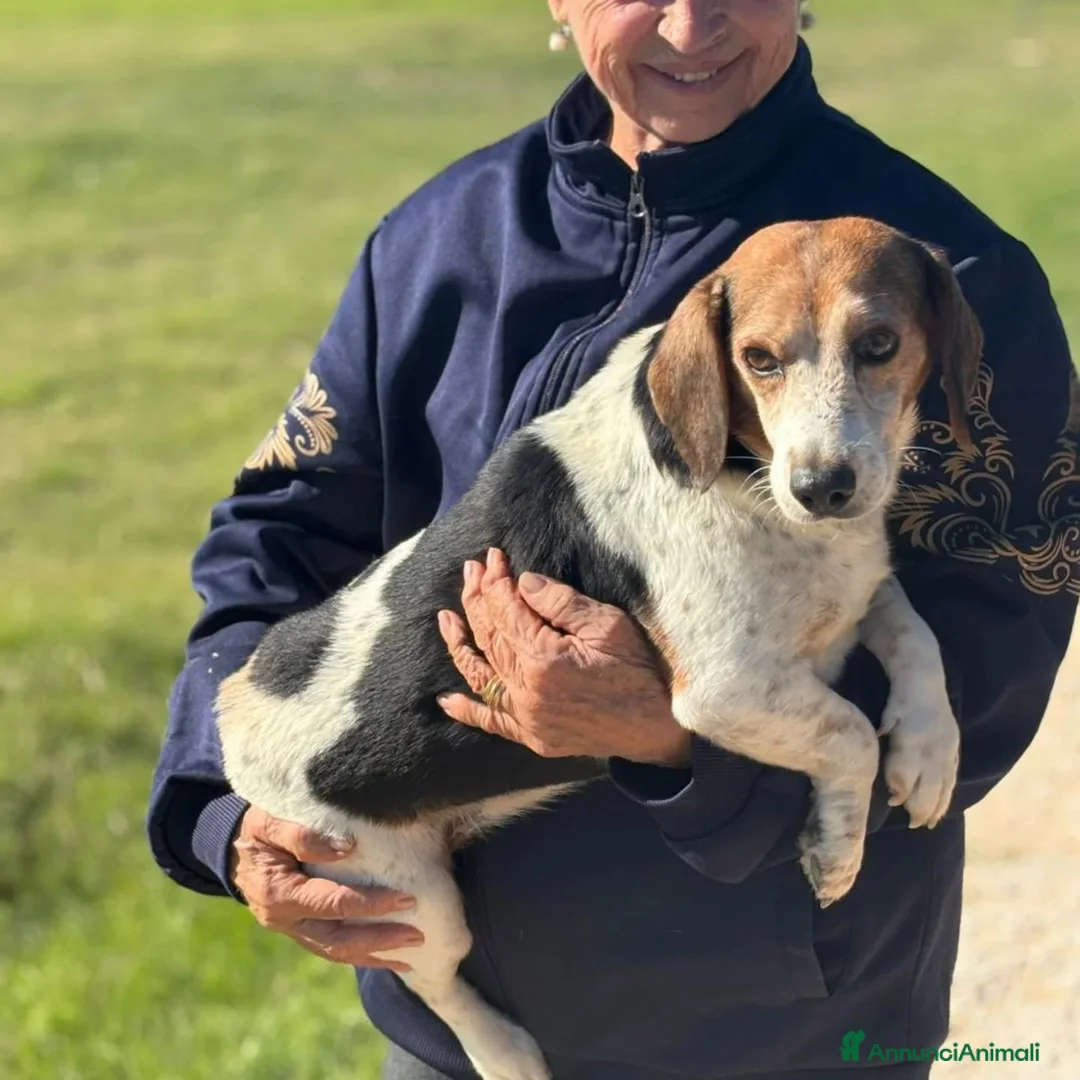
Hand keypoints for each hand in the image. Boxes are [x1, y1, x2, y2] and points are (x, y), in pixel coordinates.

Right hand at [230, 807, 423, 972]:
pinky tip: (385, 955)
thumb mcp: (267, 821)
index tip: (405, 898)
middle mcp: (284, 920)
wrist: (229, 846)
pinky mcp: (297, 929)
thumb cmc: (252, 828)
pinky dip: (358, 953)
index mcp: (279, 893)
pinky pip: (330, 947)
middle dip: (379, 941)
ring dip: (373, 955)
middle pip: (338, 940)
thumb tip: (347, 847)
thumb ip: (302, 835)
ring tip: (410, 955)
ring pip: (335, 951)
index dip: (371, 903)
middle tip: (417, 935)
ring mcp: (290, 929)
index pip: (334, 903)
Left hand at [435, 548, 690, 767]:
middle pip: (490, 637)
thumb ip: (561, 602)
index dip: (496, 582)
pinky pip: (492, 722)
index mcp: (543, 658)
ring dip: (461, 644)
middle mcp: (526, 691)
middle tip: (471, 571)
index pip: (506, 611)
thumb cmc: (640, 670)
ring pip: (482, 675)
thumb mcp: (608, 625)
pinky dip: (467, 711)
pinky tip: (447, 699)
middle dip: (478, 600)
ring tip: (446, 617)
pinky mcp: (533, 736)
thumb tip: (523, 582)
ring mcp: (526, 717)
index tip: (493, 558)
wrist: (659, 728)